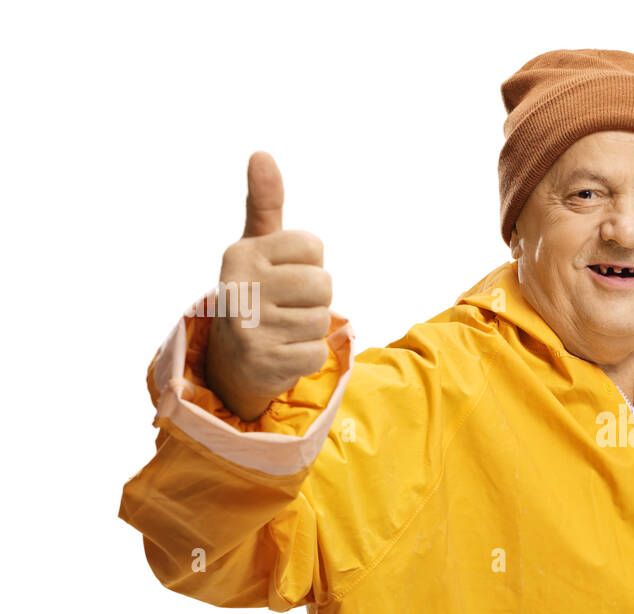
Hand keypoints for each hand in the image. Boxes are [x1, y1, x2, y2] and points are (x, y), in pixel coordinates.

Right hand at [205, 151, 333, 420]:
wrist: (231, 361)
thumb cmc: (256, 292)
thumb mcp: (257, 247)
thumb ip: (265, 203)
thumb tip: (261, 153)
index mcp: (241, 254)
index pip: (313, 246)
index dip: (309, 263)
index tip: (283, 274)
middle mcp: (239, 286)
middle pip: (324, 283)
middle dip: (314, 299)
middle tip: (285, 307)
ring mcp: (249, 327)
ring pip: (322, 320)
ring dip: (309, 329)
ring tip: (282, 330)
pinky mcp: (264, 362)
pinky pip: (316, 353)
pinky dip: (306, 357)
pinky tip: (282, 354)